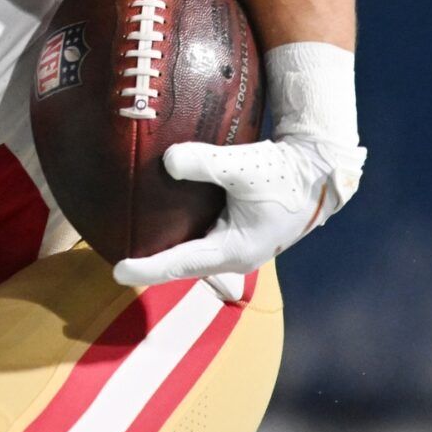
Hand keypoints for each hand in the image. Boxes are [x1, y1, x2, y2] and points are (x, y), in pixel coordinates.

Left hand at [111, 135, 364, 293]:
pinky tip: (159, 217)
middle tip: (114, 257)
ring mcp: (235, 245)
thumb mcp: (243, 166)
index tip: (117, 271)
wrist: (317, 170)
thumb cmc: (285, 173)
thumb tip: (167, 161)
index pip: (181, 264)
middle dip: (151, 263)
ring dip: (165, 249)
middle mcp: (233, 255)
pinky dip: (178, 231)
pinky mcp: (236, 231)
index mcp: (235, 251)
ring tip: (129, 239)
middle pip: (183, 265)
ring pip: (191, 252)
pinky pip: (199, 237)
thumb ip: (204, 163)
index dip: (148, 268)